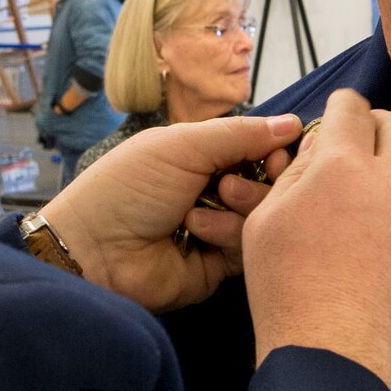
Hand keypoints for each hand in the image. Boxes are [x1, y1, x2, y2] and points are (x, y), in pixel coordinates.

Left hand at [40, 113, 304, 311]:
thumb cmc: (130, 186)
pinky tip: (196, 232)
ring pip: (262, 215)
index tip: (282, 154)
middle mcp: (215, 190)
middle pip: (269, 183)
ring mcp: (219, 228)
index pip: (260, 149)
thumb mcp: (182, 146)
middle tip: (232, 184)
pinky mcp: (220, 266)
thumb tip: (294, 124)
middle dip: (260, 181)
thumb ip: (240, 134)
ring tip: (205, 208)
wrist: (95, 249)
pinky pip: (248, 247)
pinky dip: (228, 235)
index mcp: (203, 155)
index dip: (276, 151)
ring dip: (239, 207)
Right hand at [241, 89, 390, 387]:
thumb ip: (298, 172)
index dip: (340, 105)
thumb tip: (323, 149)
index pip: (353, 108)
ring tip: (379, 173)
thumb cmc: (286, 287)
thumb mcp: (267, 217)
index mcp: (344, 166)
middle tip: (358, 138)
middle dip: (377, 124)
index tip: (337, 111)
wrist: (331, 350)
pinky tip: (390, 213)